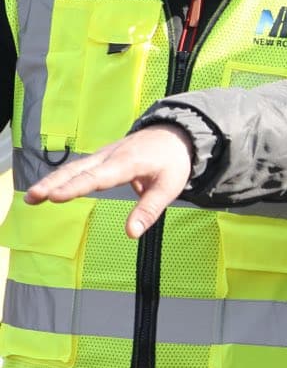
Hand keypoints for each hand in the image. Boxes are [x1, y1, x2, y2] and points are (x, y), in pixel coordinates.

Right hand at [24, 125, 192, 236]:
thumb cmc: (172, 162)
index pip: (98, 177)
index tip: (55, 197)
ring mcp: (103, 155)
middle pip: (78, 170)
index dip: (75, 187)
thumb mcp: (169, 187)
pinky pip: (78, 168)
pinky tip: (45, 190)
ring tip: (31, 197)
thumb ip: (149, 210)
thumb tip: (131, 234)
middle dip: (53, 183)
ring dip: (51, 181)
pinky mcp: (100, 158)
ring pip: (73, 168)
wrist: (173, 134)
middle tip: (33, 197)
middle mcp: (110, 156)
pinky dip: (60, 177)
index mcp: (128, 162)